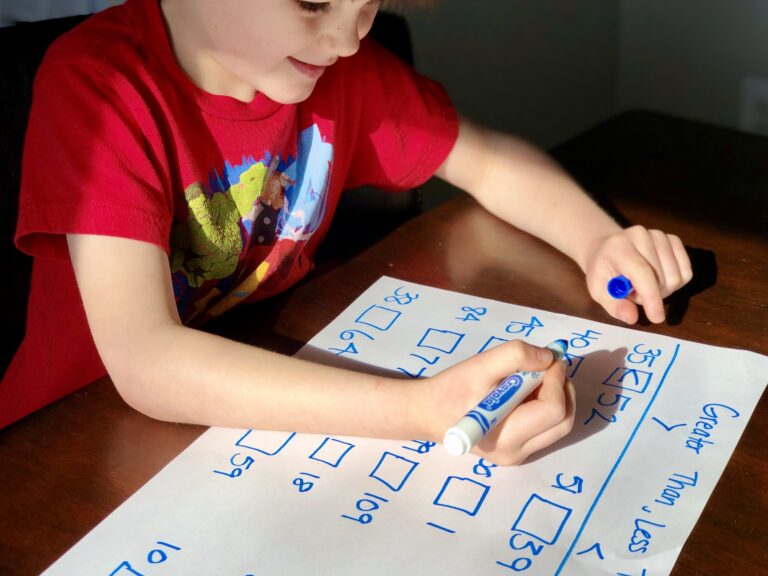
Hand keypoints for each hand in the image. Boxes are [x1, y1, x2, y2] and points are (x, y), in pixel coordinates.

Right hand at [420, 341, 574, 464]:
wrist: (427, 412)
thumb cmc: (450, 390)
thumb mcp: (479, 366)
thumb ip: (515, 355)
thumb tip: (549, 358)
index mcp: (507, 436)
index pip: (553, 411)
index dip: (556, 380)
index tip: (547, 358)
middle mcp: (516, 452)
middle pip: (563, 422)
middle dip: (562, 389)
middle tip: (547, 366)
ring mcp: (517, 455)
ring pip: (558, 426)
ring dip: (555, 396)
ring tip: (532, 377)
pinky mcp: (517, 450)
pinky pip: (545, 428)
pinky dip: (545, 405)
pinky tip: (524, 391)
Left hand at [583, 225, 692, 323]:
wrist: (607, 248)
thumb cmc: (602, 271)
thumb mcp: (598, 291)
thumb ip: (614, 305)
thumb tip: (632, 318)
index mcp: (618, 246)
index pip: (641, 271)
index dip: (651, 296)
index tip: (657, 318)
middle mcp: (640, 235)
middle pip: (662, 278)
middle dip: (651, 295)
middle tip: (633, 292)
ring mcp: (659, 235)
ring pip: (676, 277)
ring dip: (663, 290)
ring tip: (643, 284)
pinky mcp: (673, 240)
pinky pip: (686, 272)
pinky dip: (674, 282)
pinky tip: (658, 277)